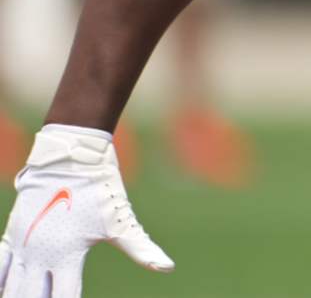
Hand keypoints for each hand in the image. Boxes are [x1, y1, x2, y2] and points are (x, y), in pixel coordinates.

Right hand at [0, 125, 172, 296]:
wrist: (71, 154)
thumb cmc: (99, 187)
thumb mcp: (121, 220)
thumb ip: (142, 249)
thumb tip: (168, 268)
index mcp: (67, 257)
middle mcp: (40, 256)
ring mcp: (22, 246)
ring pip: (10, 288)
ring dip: (18, 296)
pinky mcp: (12, 234)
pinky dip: (1, 283)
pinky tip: (6, 291)